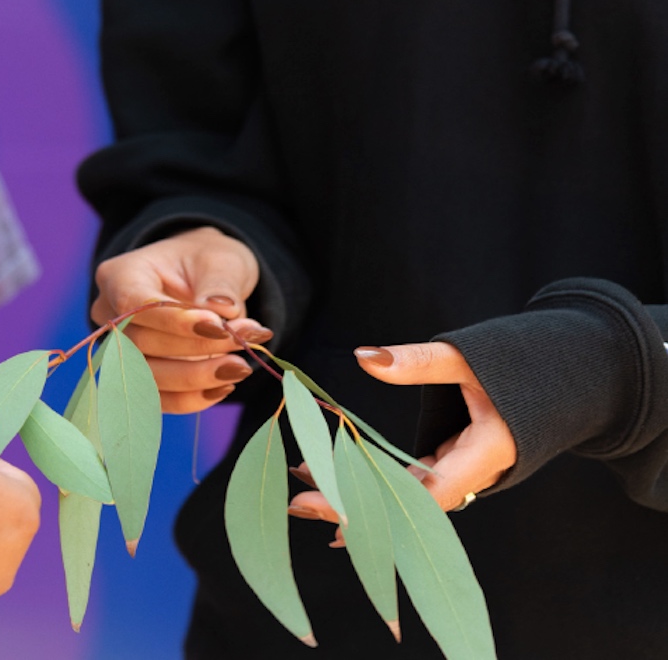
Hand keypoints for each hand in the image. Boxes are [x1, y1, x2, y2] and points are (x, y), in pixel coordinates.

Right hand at [91, 226, 269, 412]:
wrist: (202, 279)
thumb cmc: (206, 262)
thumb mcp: (220, 259)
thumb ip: (220, 284)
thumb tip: (222, 309)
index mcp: (120, 275)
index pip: (135, 304)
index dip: (174, 321)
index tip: (218, 327)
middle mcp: (110, 315)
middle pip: (142, 344)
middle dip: (197, 348)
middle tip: (245, 340)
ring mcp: (121, 350)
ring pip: (148, 377)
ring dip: (198, 377)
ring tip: (240, 367)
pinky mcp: (139, 378)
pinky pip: (158, 399)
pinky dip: (193, 398)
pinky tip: (224, 387)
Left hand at [287, 342, 515, 541]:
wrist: (571, 374)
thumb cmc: (524, 363)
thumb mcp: (469, 357)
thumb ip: (418, 361)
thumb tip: (365, 357)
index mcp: (487, 454)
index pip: (426, 494)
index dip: (379, 507)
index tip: (330, 512)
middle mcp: (476, 474)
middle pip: (410, 503)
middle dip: (355, 506)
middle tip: (298, 503)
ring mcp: (466, 471)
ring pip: (408, 493)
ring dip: (362, 490)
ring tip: (304, 488)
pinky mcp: (457, 462)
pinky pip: (414, 479)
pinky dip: (378, 477)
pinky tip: (337, 476)